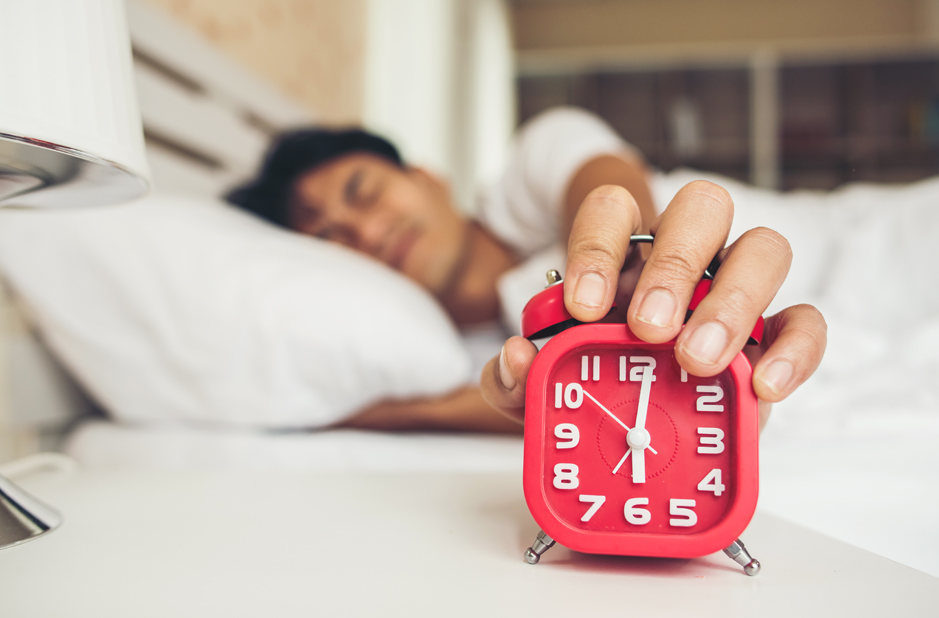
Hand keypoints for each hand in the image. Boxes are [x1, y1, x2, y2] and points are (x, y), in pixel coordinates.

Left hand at [481, 180, 827, 431]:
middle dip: (674, 264)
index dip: (599, 249)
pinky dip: (792, 349)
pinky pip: (805, 320)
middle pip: (701, 208)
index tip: (584, 306)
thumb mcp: (540, 384)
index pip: (614, 211)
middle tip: (649, 328)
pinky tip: (760, 387)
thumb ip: (513, 377)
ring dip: (733, 299)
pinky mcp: (776, 334)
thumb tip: (518, 358)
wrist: (638, 422)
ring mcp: (737, 288)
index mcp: (623, 252)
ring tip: (697, 360)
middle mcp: (686, 256)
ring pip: (764, 248)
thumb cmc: (590, 379)